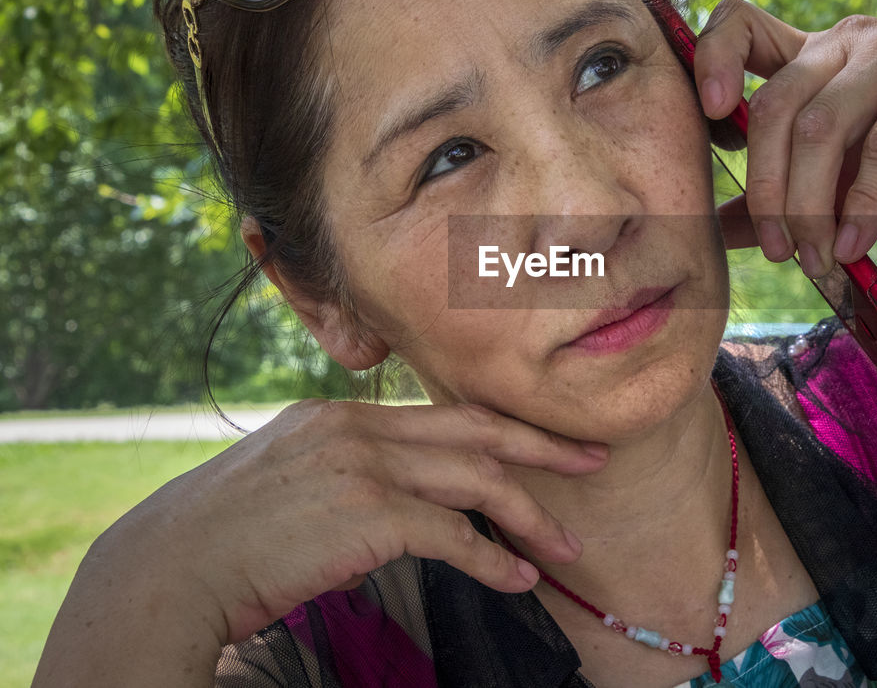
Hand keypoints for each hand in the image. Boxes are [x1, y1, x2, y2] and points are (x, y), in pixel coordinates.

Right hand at [59, 400, 606, 647]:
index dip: (502, 426)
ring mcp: (363, 467)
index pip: (443, 412)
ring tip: (564, 546)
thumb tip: (388, 515)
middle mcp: (357, 427)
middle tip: (593, 458)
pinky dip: (493, 559)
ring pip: (476, 480)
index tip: (545, 440)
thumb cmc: (223, 537)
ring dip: (529, 516)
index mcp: (341, 414)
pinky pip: (453, 533)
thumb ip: (343, 474)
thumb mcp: (286, 477)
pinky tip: (516, 579)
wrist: (168, 568)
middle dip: (543, 444)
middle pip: (475, 428)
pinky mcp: (367, 515)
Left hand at [693, 0, 876, 276]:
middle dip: (767, 188)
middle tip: (779, 249)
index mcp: (812, 54)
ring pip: (821, 128)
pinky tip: (855, 245)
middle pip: (773, 104)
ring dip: (810, 206)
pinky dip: (863, 206)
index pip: (740, 25)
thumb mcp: (839, 190)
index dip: (711, 59)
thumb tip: (712, 228)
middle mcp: (846, 41)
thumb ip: (778, 198)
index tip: (708, 119)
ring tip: (815, 257)